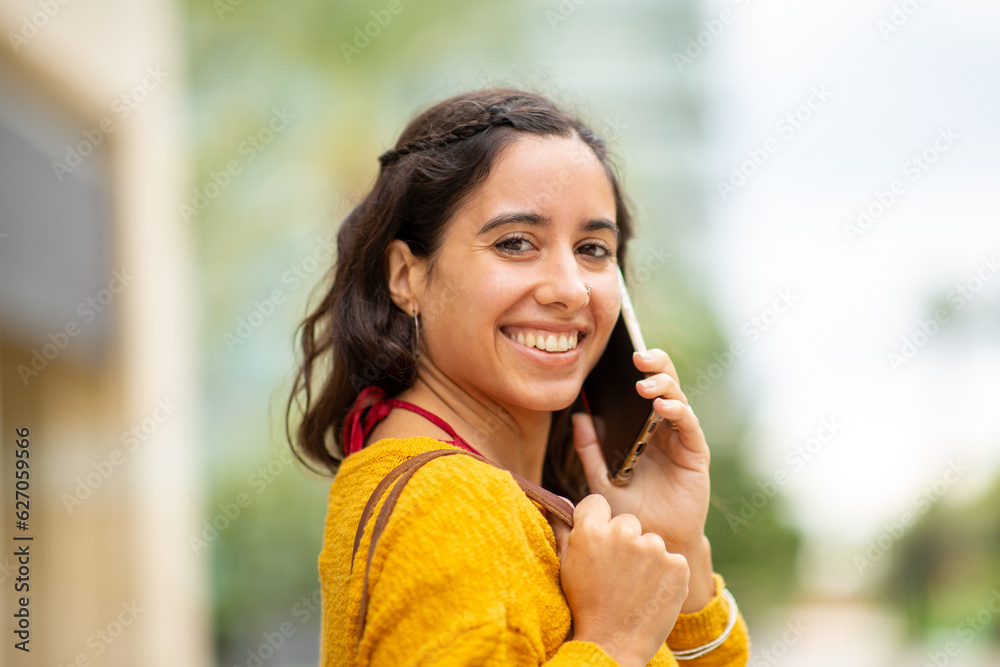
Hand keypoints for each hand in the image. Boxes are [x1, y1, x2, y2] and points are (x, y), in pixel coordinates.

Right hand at [548, 494, 689, 666]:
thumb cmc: (585, 605)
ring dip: (647, 558)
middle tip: (618, 572)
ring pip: (651, 541)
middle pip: (627, 522)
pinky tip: (653, 592)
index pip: (597, 504)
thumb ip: (563, 530)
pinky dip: (667, 574)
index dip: (597, 522)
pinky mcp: (677, 565)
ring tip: (635, 586)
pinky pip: (673, 560)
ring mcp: (653, 548)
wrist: (614, 643)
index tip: (599, 543)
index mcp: (592, 530)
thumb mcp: (567, 566)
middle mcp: (623, 533)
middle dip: (625, 540)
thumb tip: (560, 502)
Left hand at [572, 348, 713, 609]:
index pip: (641, 388)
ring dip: (663, 386)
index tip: (619, 352)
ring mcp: (680, 439)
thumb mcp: (601, 480)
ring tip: (644, 385)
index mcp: (640, 428)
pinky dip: (677, 412)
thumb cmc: (628, 514)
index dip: (636, 368)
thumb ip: (590, 450)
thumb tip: (577, 416)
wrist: (652, 544)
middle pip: (663, 384)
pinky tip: (662, 407)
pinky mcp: (695, 454)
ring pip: (677, 399)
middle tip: (637, 357)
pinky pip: (688, 426)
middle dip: (654, 366)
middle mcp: (662, 429)